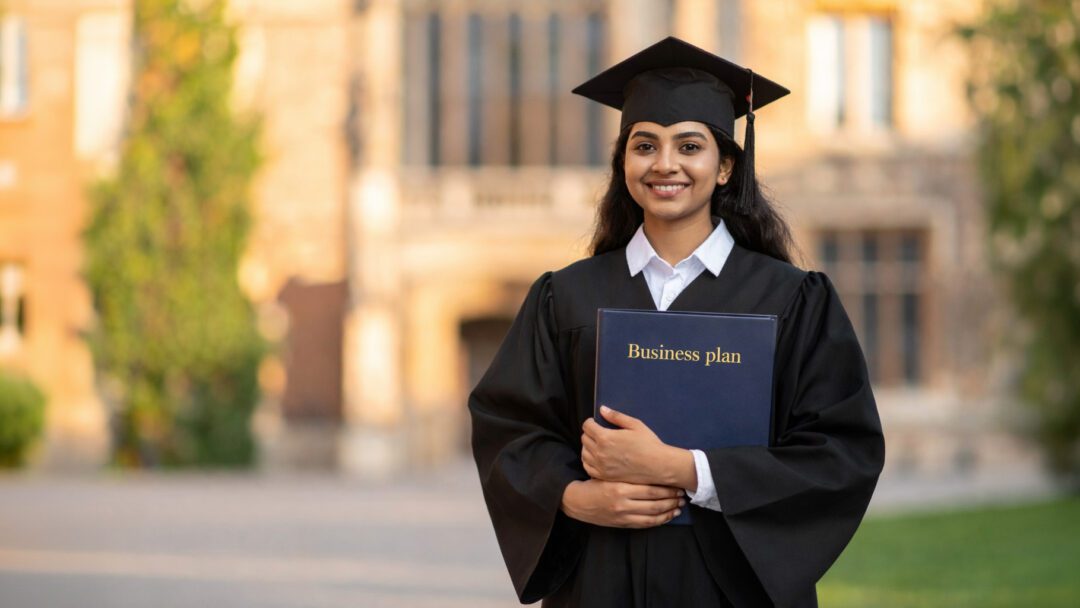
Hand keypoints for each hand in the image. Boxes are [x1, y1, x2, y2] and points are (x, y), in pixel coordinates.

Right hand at [560, 479, 684, 527]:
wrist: (578, 501)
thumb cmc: (594, 482)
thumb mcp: (608, 471)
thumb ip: (625, 468)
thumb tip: (645, 461)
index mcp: (619, 487)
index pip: (649, 489)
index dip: (665, 488)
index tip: (676, 484)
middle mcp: (622, 504)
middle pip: (654, 503)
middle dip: (670, 499)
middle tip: (682, 494)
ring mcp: (623, 516)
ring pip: (652, 515)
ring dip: (668, 511)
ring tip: (679, 506)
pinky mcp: (622, 524)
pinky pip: (645, 524)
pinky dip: (658, 521)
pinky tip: (668, 516)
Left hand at [582, 405, 683, 486]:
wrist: (658, 466)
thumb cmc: (649, 444)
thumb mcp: (634, 425)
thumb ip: (616, 416)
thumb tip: (602, 409)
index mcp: (605, 437)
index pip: (587, 426)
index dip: (590, 422)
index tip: (595, 422)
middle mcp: (600, 452)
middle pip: (584, 438)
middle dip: (589, 433)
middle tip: (598, 433)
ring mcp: (601, 466)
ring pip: (584, 453)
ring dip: (588, 447)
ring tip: (597, 445)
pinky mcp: (604, 476)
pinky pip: (588, 467)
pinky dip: (589, 461)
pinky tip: (596, 458)